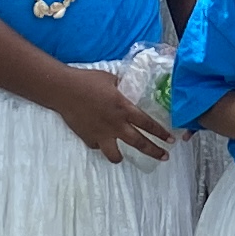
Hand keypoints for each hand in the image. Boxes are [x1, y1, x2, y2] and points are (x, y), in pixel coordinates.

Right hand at [52, 64, 177, 165]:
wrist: (63, 90)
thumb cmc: (88, 80)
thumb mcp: (111, 79)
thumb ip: (122, 87)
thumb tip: (128, 87)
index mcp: (124, 109)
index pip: (148, 124)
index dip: (161, 133)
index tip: (170, 140)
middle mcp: (116, 125)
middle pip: (139, 143)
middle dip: (154, 151)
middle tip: (164, 156)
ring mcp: (102, 134)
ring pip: (116, 155)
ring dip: (120, 156)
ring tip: (122, 156)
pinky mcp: (88, 138)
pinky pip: (98, 146)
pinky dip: (100, 144)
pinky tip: (99, 139)